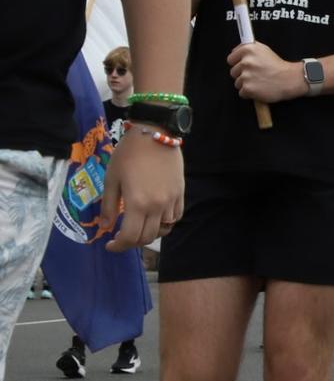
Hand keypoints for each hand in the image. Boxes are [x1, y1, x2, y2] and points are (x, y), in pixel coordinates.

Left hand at [97, 130, 183, 251]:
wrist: (155, 134)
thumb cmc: (128, 154)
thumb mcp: (112, 179)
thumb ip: (109, 206)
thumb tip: (106, 227)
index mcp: (137, 204)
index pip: (130, 237)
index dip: (118, 246)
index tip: (109, 245)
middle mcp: (157, 206)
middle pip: (147, 237)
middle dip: (131, 243)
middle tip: (121, 238)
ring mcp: (171, 200)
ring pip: (163, 230)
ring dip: (149, 234)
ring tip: (138, 227)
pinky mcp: (180, 193)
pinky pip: (175, 217)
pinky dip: (164, 223)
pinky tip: (155, 218)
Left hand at [227, 42, 305, 102]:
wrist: (290, 79)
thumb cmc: (278, 66)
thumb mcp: (265, 50)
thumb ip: (249, 49)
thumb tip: (235, 52)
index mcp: (249, 49)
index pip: (231, 59)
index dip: (238, 63)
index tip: (245, 66)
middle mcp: (246, 61)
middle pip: (233, 72)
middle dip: (243, 74)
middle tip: (256, 74)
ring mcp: (246, 75)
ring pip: (237, 83)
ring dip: (246, 84)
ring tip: (259, 81)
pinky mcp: (248, 88)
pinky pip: (242, 93)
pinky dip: (250, 93)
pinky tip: (260, 88)